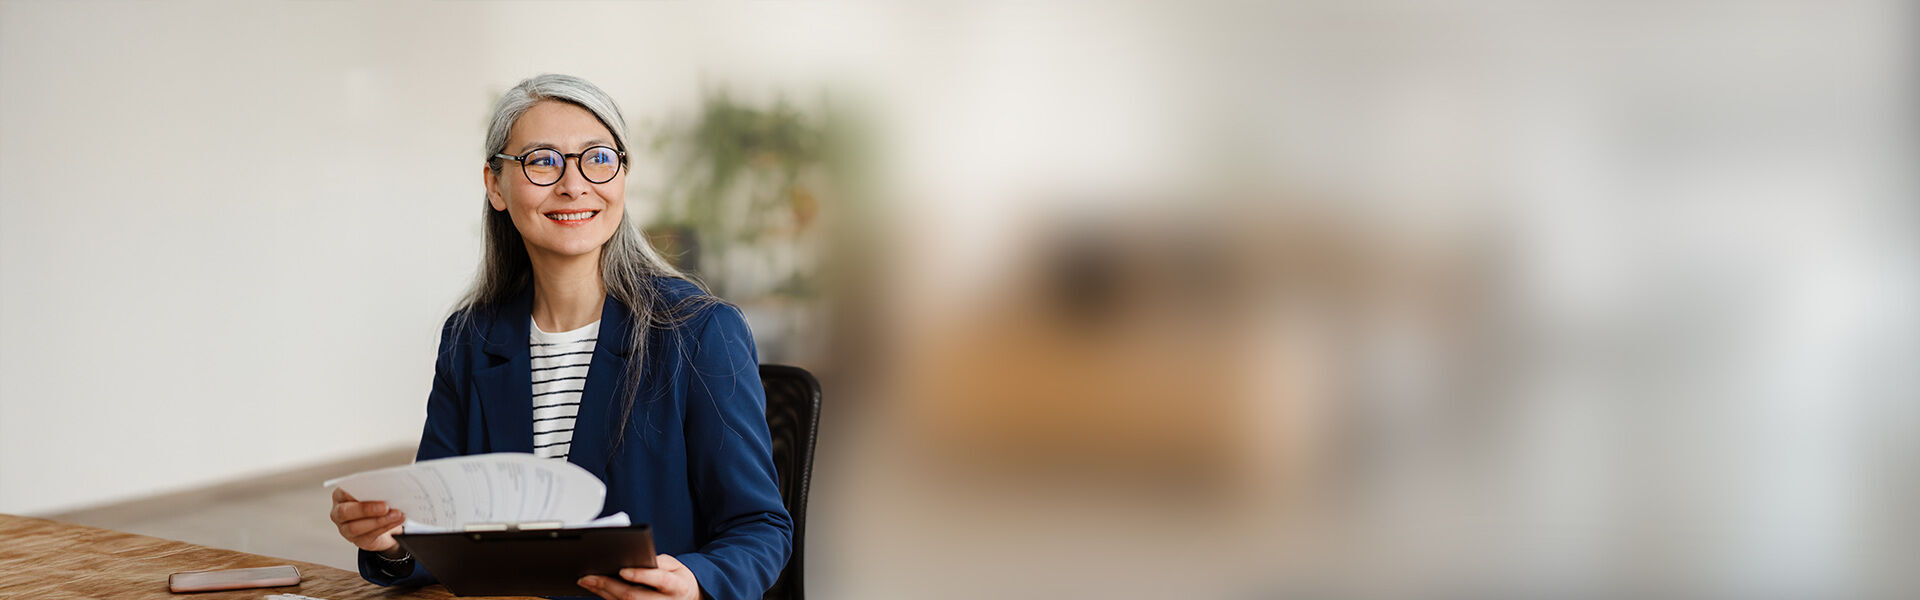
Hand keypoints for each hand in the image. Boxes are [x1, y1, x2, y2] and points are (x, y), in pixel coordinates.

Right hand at [328, 488, 405, 555]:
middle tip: (385, 506)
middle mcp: (339, 513)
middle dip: (366, 509)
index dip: (354, 492)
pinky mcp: (358, 540)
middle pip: (345, 512)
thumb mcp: (372, 493)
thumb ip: (374, 490)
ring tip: (396, 514)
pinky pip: (370, 535)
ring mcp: (345, 529)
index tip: (370, 489)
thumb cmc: (374, 503)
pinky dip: (386, 527)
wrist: (382, 523)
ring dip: (379, 521)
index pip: (342, 493)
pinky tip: (397, 520)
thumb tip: (387, 487)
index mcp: (340, 496)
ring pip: (355, 527)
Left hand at [577, 553, 700, 599]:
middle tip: (590, 576)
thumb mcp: (675, 565)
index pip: (660, 580)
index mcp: (677, 586)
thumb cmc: (677, 578)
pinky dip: (606, 597)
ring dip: (602, 592)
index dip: (641, 575)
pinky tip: (596, 588)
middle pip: (635, 596)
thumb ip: (658, 562)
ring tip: (586, 580)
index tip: (623, 570)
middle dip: (610, 585)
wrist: (686, 599)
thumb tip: (635, 558)